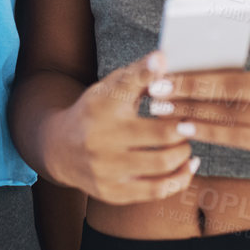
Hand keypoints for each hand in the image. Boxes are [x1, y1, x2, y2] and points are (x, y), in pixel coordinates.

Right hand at [46, 55, 200, 203]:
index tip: (182, 97)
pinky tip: (185, 167)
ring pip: (162, 166)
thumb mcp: (110, 87)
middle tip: (191, 126)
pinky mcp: (112, 193)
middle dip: (185, 131)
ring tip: (186, 146)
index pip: (137, 93)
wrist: (59, 148)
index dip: (166, 94)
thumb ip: (139, 73)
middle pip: (162, 136)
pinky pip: (156, 191)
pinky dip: (178, 179)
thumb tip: (163, 57)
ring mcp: (106, 169)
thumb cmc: (95, 111)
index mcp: (105, 107)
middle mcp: (103, 139)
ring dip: (183, 155)